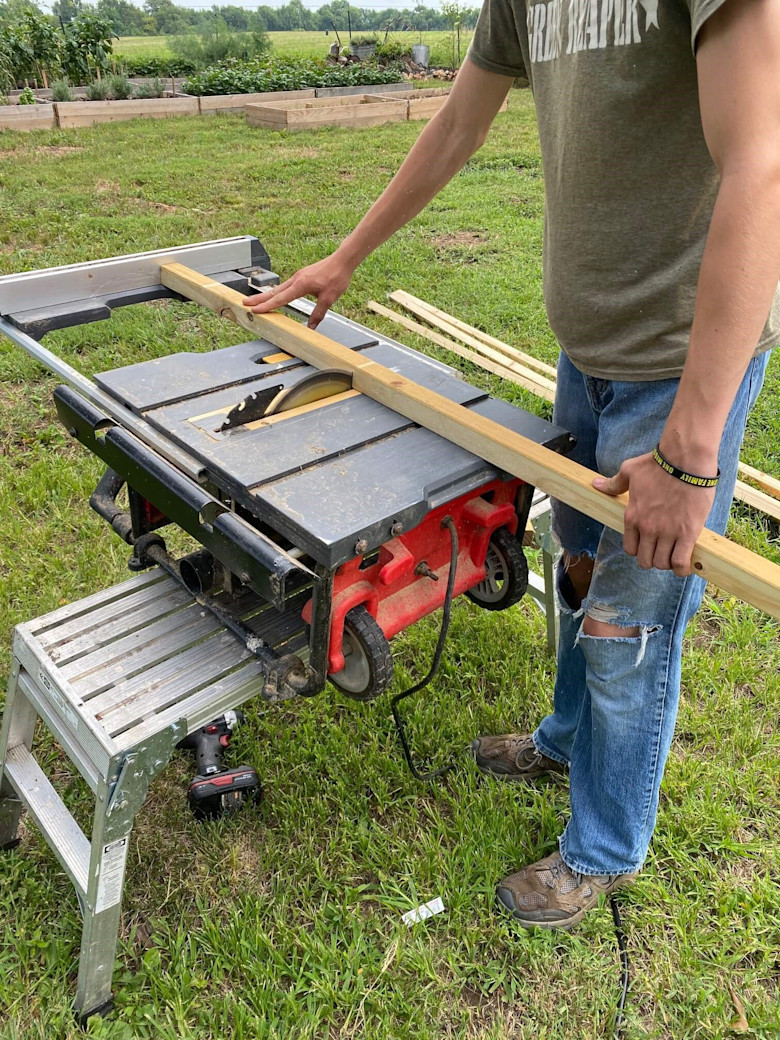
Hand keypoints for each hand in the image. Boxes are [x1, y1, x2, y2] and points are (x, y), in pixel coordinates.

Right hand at [242, 253, 354, 328]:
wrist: (342, 260)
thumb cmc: (336, 277)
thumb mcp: (329, 299)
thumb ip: (318, 314)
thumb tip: (311, 328)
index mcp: (300, 285)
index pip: (280, 298)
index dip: (267, 306)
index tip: (255, 310)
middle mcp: (296, 279)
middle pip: (274, 292)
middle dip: (258, 299)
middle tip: (244, 303)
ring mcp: (297, 277)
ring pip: (278, 288)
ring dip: (266, 295)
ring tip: (254, 301)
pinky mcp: (301, 276)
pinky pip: (285, 286)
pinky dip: (277, 292)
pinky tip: (274, 296)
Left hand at [592, 452, 715, 574]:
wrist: (685, 460)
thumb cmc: (658, 464)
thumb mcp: (629, 471)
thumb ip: (614, 483)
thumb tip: (596, 484)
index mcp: (632, 516)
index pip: (630, 548)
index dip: (639, 550)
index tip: (648, 545)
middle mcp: (647, 528)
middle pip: (645, 560)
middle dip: (652, 559)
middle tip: (662, 552)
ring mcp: (667, 532)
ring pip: (662, 563)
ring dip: (667, 563)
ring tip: (674, 555)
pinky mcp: (687, 533)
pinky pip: (681, 562)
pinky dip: (682, 568)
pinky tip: (685, 564)